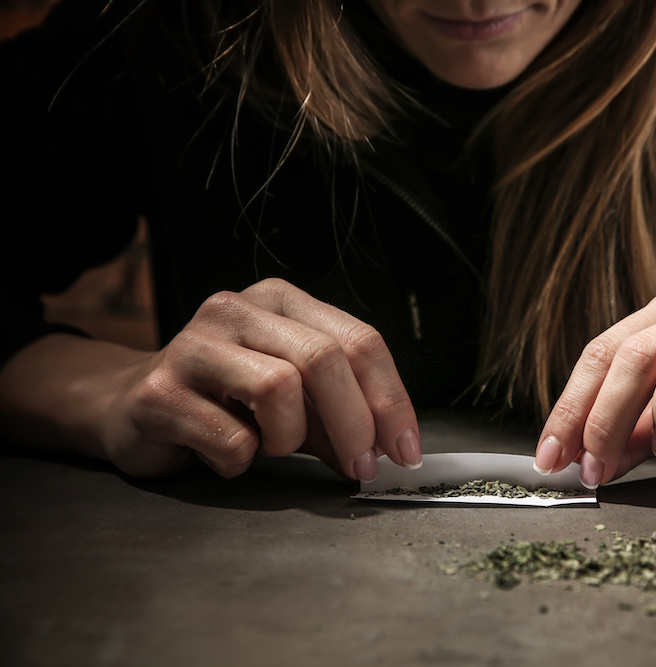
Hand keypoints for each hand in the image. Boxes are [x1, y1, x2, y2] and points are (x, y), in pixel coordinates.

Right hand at [102, 278, 420, 478]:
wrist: (129, 406)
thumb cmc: (224, 401)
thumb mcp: (294, 399)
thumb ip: (340, 414)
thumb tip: (387, 448)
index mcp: (282, 301)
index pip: (360, 340)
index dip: (392, 400)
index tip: (404, 450)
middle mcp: (238, 310)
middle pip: (325, 359)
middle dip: (355, 424)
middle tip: (361, 467)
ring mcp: (194, 345)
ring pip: (279, 388)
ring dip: (289, 438)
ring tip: (269, 447)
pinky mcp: (159, 391)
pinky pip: (231, 437)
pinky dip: (241, 461)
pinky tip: (225, 454)